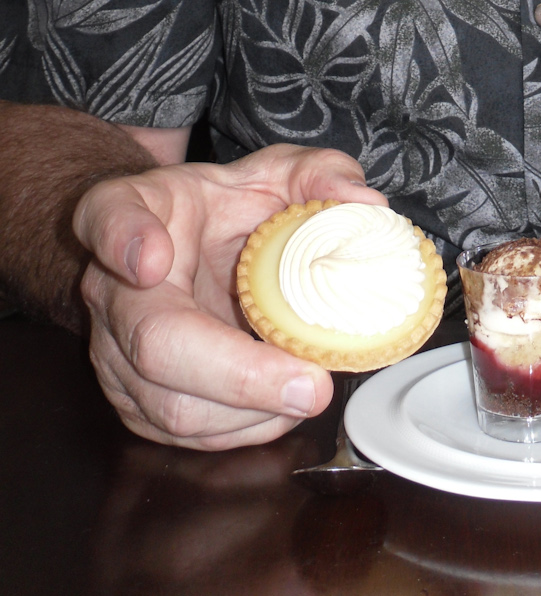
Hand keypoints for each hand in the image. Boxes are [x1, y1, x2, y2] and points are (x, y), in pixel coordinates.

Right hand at [72, 144, 384, 449]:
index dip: (124, 240)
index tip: (153, 261)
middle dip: (237, 373)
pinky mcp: (135, 400)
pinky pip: (183, 434)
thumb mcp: (274, 172)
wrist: (180, 245)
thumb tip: (364, 203)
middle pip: (152, 341)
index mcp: (134, 209)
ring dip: (251, 412)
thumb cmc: (224, 207)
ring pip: (169, 405)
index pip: (109, 216)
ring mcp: (115, 350)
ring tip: (310, 391)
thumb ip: (319, 172)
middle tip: (309, 382)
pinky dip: (244, 429)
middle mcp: (110, 286)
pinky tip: (284, 406)